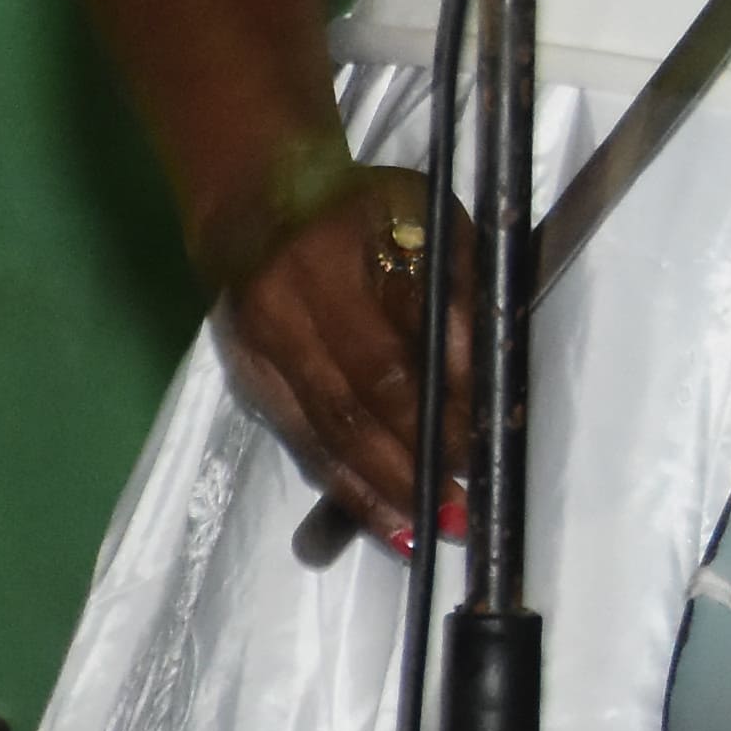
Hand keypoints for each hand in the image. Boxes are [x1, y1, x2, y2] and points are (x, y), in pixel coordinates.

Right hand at [200, 151, 446, 545]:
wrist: (257, 198)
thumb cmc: (365, 206)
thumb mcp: (427, 220)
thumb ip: (456, 290)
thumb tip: (483, 376)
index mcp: (332, 260)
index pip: (388, 355)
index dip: (435, 407)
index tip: (480, 444)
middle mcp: (285, 312)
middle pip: (353, 407)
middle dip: (411, 463)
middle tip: (462, 506)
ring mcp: (258, 352)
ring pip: (322, 437)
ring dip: (377, 492)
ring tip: (426, 532)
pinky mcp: (247, 379)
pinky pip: (300, 443)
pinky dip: (343, 485)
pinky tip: (382, 518)